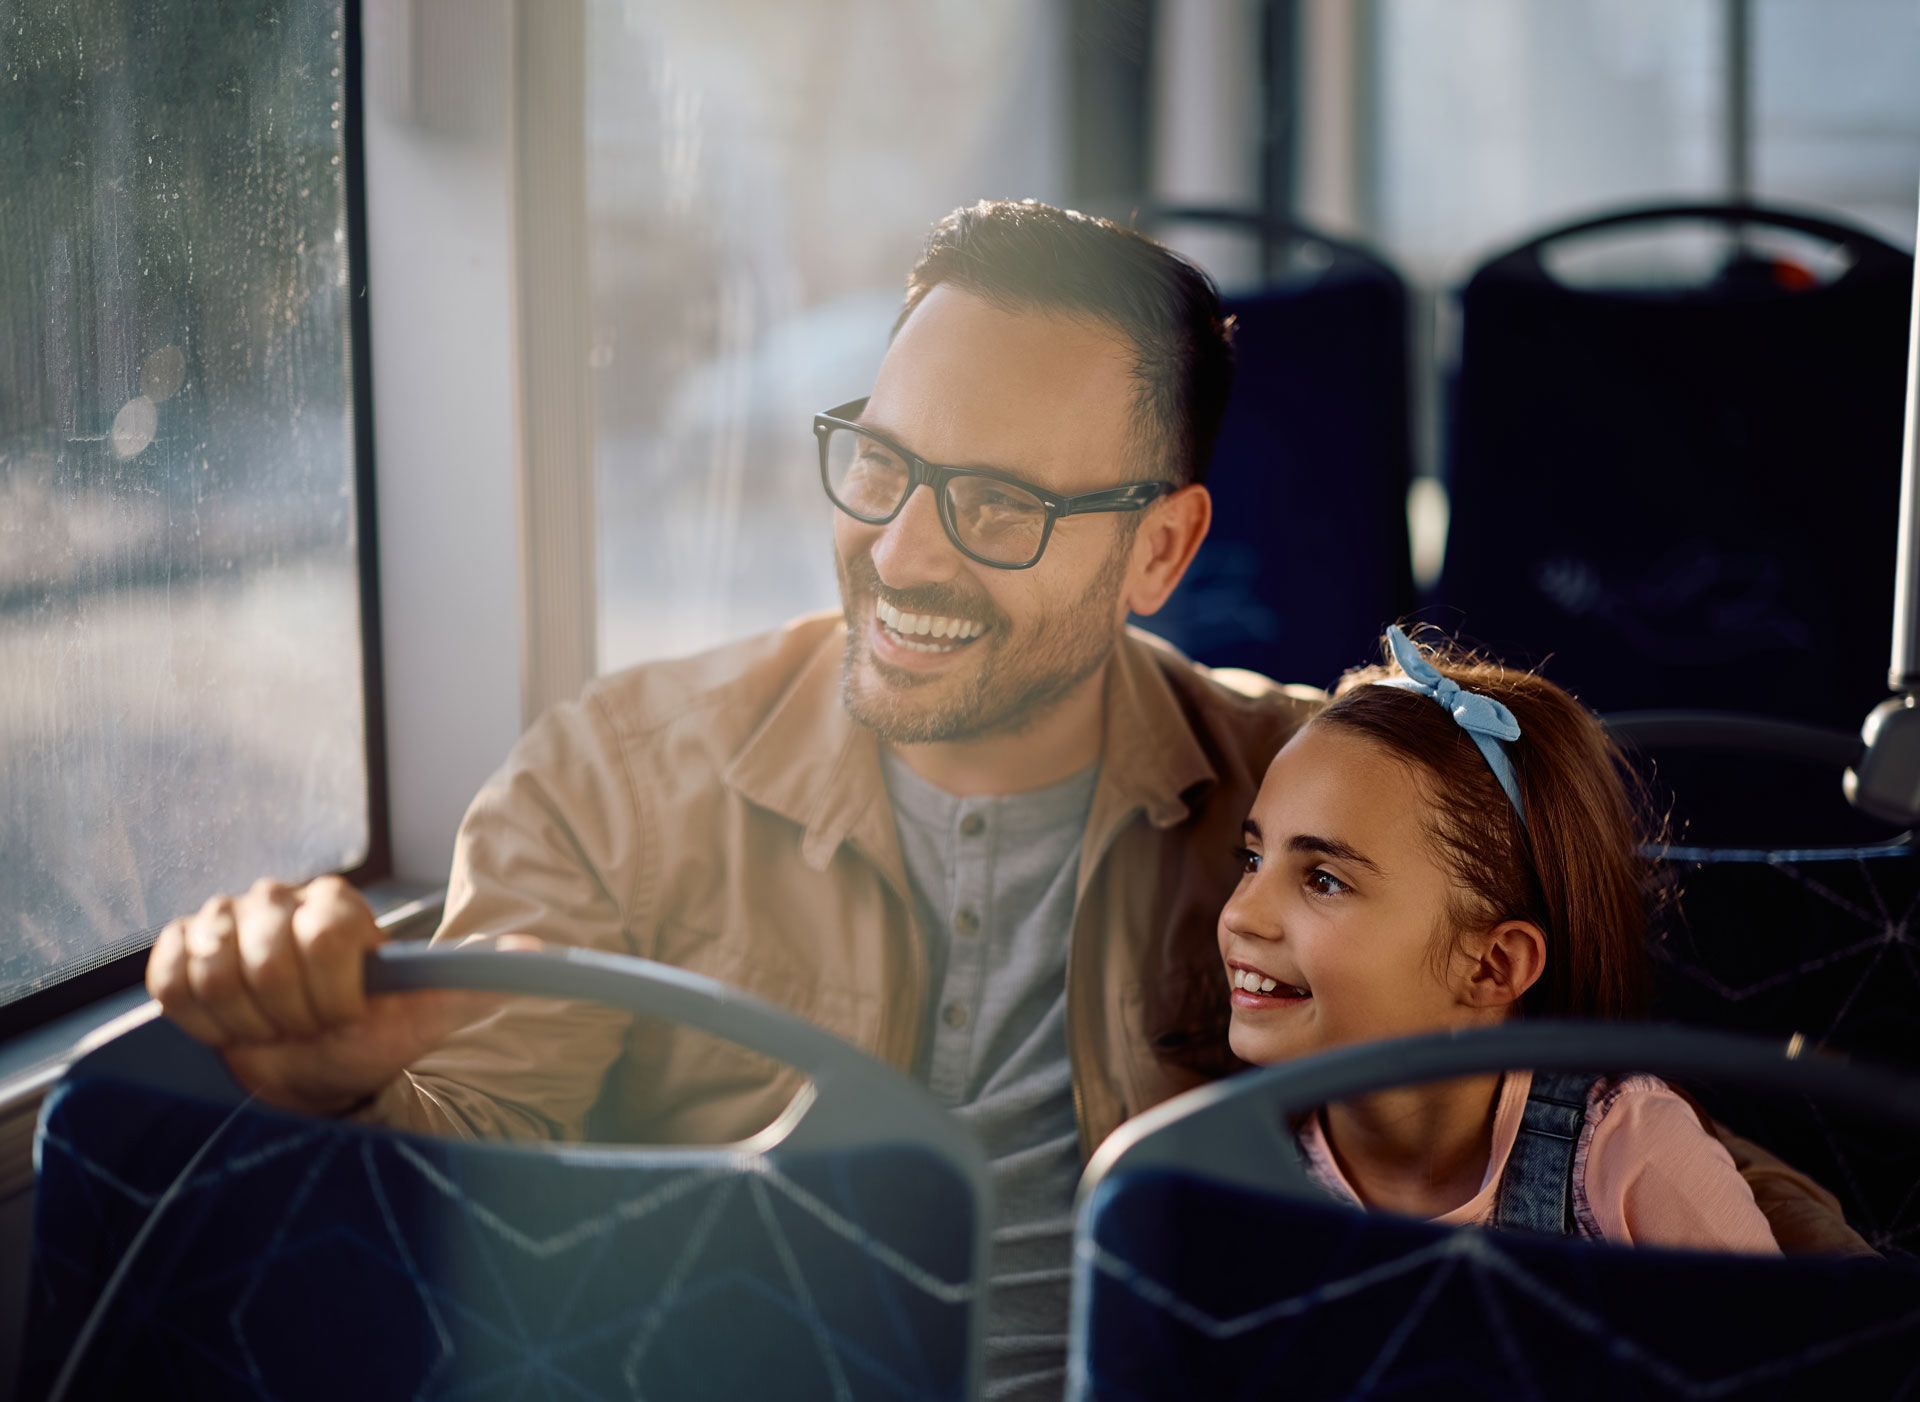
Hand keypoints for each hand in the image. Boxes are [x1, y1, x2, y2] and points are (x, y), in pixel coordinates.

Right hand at [146, 875, 536, 1115]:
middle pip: (265, 956)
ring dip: (244, 1020)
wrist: (315, 1072)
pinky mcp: (177, 949)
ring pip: (214, 970)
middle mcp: (278, 899)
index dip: (332, 994)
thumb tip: (538, 949)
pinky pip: (169, 981)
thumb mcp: (427, 1017)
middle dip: (289, 1014)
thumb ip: (474, 982)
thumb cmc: (370, 1038)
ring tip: (272, 1030)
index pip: (325, 937)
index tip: (344, 1018)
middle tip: (306, 1029)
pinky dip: (200, 1018)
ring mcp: (222, 920)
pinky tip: (229, 1026)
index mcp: (337, 906)